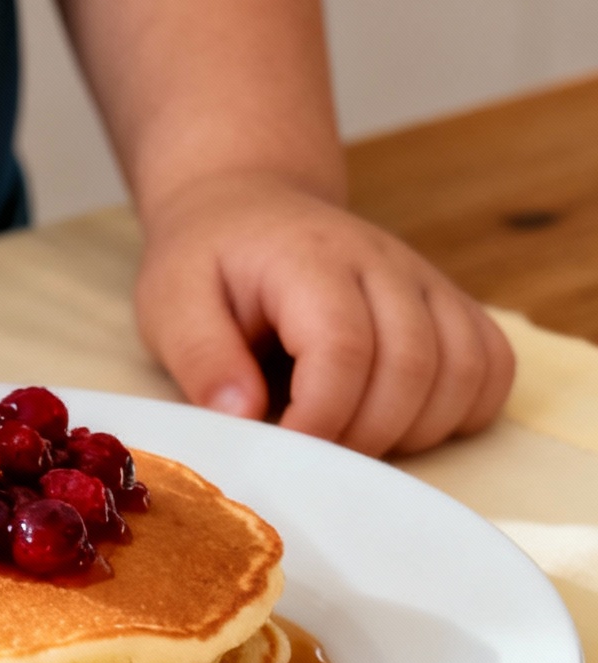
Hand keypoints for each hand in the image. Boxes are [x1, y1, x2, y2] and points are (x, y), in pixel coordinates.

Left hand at [135, 175, 513, 455]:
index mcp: (310, 258)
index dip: (321, 419)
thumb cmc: (209, 262)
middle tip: (314, 453)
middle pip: (411, 365)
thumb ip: (200, 357)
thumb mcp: (171, 302)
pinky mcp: (448, 304)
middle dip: (364, 435)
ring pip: (464, 369)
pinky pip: (492, 365)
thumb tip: (241, 415)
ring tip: (354, 438)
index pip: (343, 347)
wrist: (249, 209)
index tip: (286, 451)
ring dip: (415, 429)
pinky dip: (463, 409)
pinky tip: (407, 421)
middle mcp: (383, 262)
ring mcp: (425, 280)